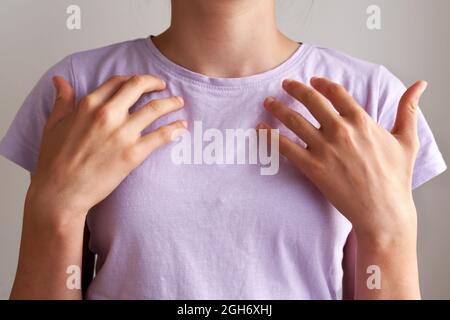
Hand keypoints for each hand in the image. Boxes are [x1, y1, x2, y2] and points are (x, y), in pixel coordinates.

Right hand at [26, 75, 186, 230]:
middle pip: (139, 87)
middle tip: (165, 86)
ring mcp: (122, 134)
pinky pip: (161, 136)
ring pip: (155, 109)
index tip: (142, 82)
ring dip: (171, 103)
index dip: (133, 79)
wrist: (60, 193)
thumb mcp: (54, 125)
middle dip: (156, 83)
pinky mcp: (133, 154)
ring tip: (179, 102)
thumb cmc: (54, 162)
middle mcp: (107, 115)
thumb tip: (60, 81)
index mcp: (88, 105)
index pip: (118, 82)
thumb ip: (62, 101)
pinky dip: (174, 129)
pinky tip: (182, 127)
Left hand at [260, 77, 426, 242]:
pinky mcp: (312, 168)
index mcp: (361, 121)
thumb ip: (408, 109)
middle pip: (311, 100)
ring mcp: (324, 149)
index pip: (336, 92)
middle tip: (285, 84)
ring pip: (294, 120)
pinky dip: (270, 136)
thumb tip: (421, 84)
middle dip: (295, 89)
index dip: (322, 83)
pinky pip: (285, 147)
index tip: (313, 80)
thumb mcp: (407, 140)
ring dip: (278, 108)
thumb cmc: (395, 178)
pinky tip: (260, 129)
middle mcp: (340, 130)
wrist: (383, 212)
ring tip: (268, 102)